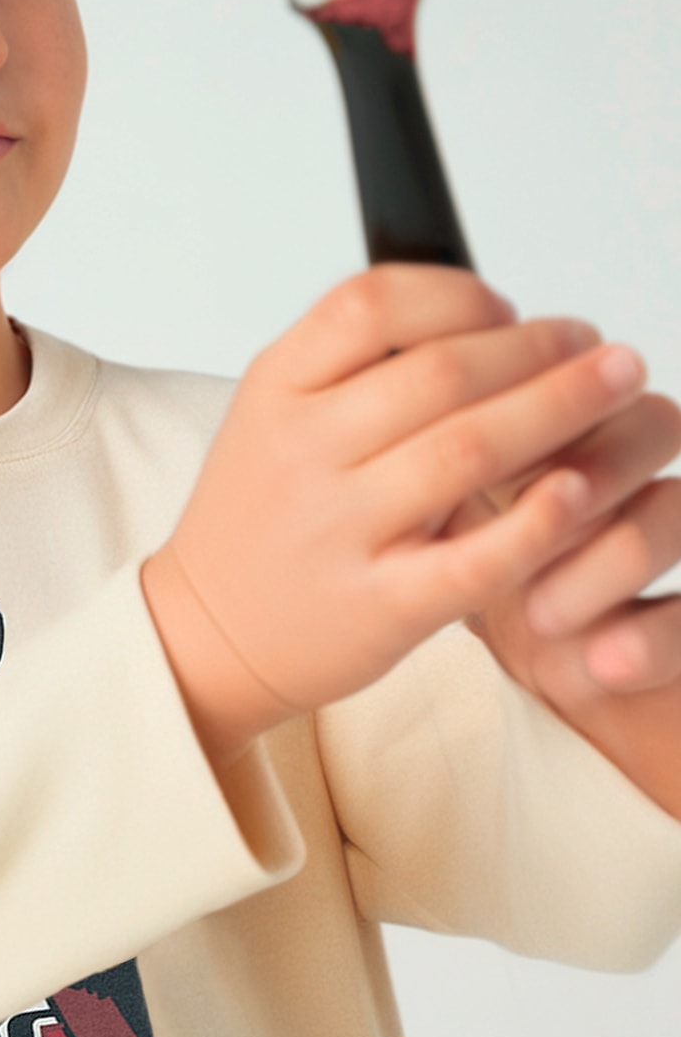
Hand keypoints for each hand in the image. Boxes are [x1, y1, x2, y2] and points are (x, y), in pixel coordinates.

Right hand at [143, 266, 651, 766]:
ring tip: (618, 386)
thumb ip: (354, 363)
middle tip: (598, 345)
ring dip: (563, 408)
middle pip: (442, 371)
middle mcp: (302, 452)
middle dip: (541, 347)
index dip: (459, 295)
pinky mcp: (381, 606)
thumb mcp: (271, 417)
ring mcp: (339, 531)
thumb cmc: (259, 520)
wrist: (204, 637)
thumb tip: (482, 316)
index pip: (374, 304)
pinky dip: (537, 520)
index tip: (507, 309)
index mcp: (275, 390)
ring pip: (470, 449)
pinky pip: (476, 557)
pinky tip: (579, 490)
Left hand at [458, 380, 680, 808]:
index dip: (537, 403)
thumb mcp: (446, 494)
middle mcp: (638, 469)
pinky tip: (605, 664)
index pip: (579, 374)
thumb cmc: (468, 561)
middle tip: (509, 522)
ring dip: (608, 560)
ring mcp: (666, 538)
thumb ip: (434, 436)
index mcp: (581, 423)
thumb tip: (384, 371)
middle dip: (580, 469)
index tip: (457, 442)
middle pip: (648, 425)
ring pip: (671, 511)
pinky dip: (648, 643)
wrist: (541, 665)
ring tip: (540, 615)